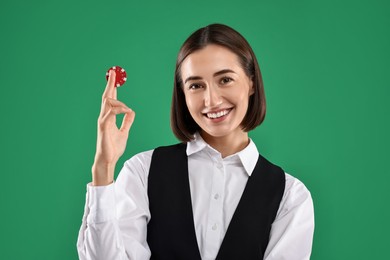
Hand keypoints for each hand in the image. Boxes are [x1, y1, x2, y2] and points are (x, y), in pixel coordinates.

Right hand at [92, 70, 134, 185]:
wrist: (108, 159)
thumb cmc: (114, 147)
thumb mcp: (124, 131)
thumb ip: (127, 122)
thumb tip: (131, 112)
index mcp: (109, 117)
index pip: (110, 99)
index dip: (112, 88)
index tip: (115, 78)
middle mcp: (104, 117)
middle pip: (106, 97)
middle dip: (110, 84)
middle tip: (113, 73)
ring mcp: (103, 121)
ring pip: (108, 103)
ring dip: (119, 101)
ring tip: (127, 109)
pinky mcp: (104, 127)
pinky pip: (111, 113)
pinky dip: (119, 110)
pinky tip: (126, 111)